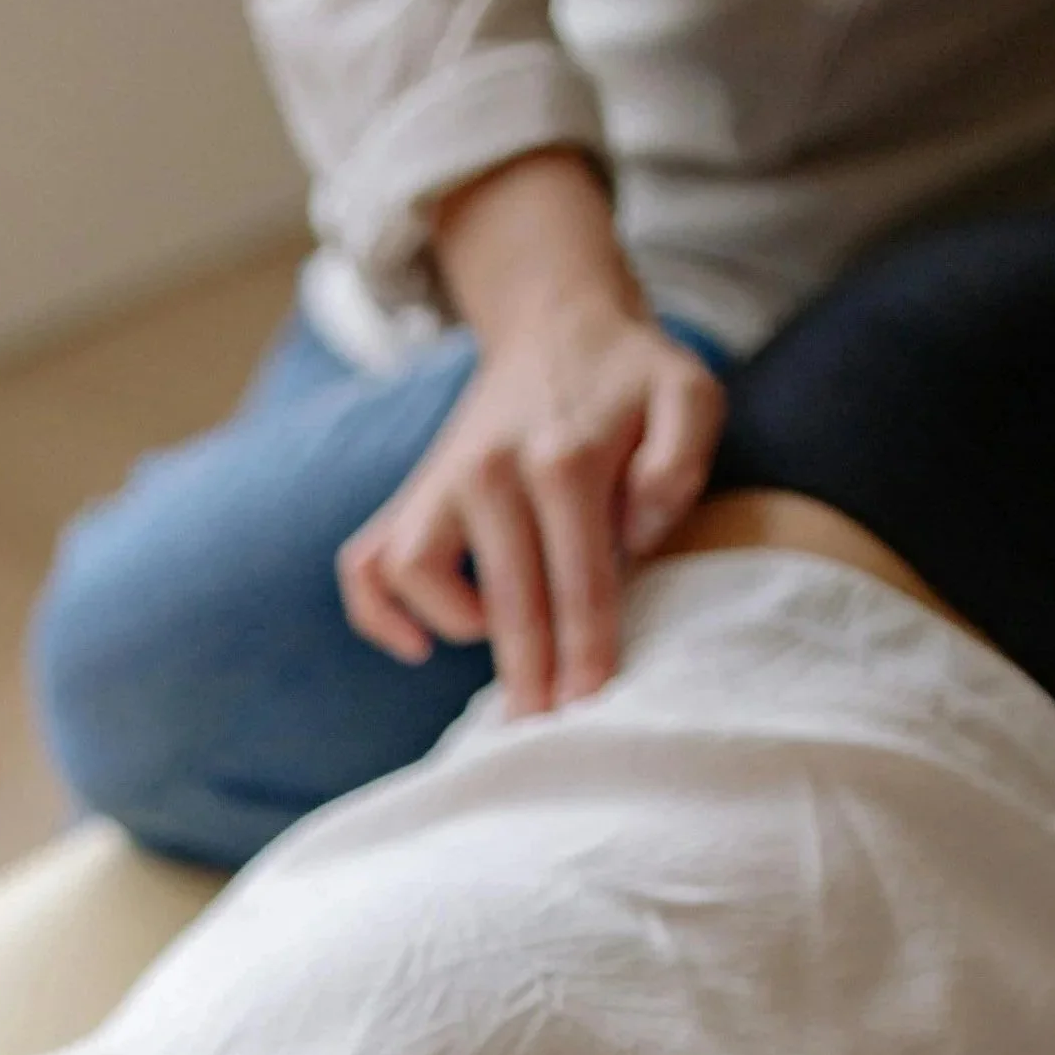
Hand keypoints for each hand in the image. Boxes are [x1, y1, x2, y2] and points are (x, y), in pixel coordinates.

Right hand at [338, 298, 723, 716]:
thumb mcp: (689, 392)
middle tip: (543, 731)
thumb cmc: (630, 378)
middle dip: (527, 671)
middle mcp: (489, 470)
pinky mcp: (408, 496)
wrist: (556, 324)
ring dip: (456, 623)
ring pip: (418, 574)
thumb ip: (683, 456)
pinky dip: (380, 615)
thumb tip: (640, 531)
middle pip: (506, 596)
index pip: (579, 576)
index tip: (592, 705)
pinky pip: (365, 568)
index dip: (587, 649)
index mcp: (564, 456)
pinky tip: (420, 645)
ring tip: (498, 644)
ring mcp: (438, 483)